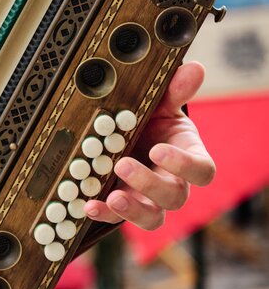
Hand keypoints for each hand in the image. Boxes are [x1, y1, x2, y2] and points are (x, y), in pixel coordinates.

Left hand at [85, 61, 215, 229]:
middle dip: (149, 183)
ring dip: (131, 210)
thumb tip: (193, 69)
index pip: (202, 170)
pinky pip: (118, 219)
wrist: (129, 135)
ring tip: (111, 198)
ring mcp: (148, 200)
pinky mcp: (124, 207)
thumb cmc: (151, 122)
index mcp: (187, 156)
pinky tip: (88, 205)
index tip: (159, 149)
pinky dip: (103, 214)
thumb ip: (174, 91)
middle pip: (174, 196)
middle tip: (122, 165)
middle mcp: (172, 183)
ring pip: (151, 217)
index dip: (184, 164)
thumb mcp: (161, 105)